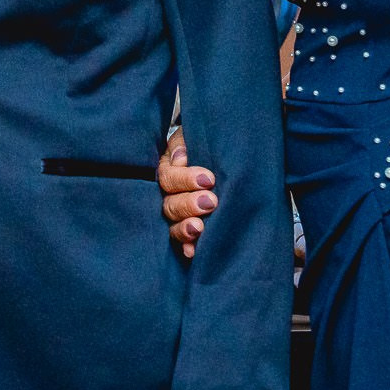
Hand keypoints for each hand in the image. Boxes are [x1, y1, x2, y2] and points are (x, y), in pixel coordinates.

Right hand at [157, 129, 216, 258]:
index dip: (185, 179)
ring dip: (184, 228)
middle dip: (188, 204)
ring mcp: (176, 216)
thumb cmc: (206, 146)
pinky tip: (193, 252)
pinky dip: (187, 247)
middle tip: (210, 202)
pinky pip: (182, 243)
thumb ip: (185, 143)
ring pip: (172, 225)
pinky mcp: (187, 233)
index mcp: (168, 170)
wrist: (221, 157)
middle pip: (169, 204)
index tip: (209, 179)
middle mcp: (168, 195)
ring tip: (199, 228)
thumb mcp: (194, 137)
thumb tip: (180, 159)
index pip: (168, 178)